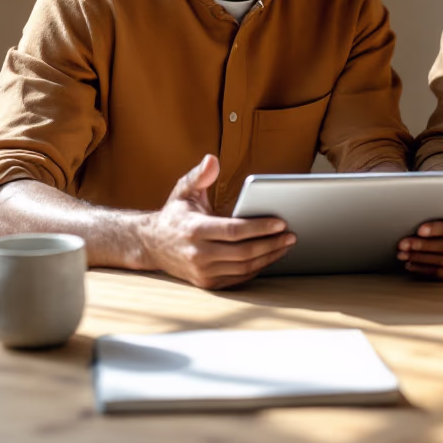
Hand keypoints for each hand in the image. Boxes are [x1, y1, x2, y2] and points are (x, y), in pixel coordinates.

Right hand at [142, 155, 295, 288]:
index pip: (234, 230)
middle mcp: (198, 254)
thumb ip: (199, 175)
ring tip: (285, 244)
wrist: (152, 245)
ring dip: (269, 257)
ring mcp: (203, 271)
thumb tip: (212, 160)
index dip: (260, 227)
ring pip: (244, 267)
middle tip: (291, 234)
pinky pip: (238, 278)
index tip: (281, 222)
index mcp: (194, 229)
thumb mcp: (183, 191)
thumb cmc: (175, 215)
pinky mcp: (207, 282)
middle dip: (271, 244)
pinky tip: (269, 256)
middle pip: (244, 252)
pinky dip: (257, 268)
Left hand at [397, 210, 442, 279]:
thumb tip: (411, 213)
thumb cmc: (440, 218)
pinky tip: (409, 264)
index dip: (436, 229)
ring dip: (420, 258)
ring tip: (402, 255)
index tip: (419, 230)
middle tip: (402, 244)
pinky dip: (424, 269)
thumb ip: (432, 212)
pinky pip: (440, 273)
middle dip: (422, 246)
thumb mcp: (440, 211)